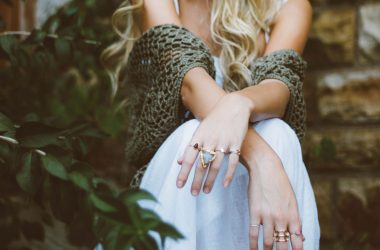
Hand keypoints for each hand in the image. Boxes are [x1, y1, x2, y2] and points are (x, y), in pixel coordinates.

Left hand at [176, 92, 252, 194]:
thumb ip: (190, 147)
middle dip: (196, 181)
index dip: (183, 172)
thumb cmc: (214, 121)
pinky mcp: (236, 144)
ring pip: (215, 166)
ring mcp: (223, 142)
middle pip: (201, 164)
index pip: (188, 158)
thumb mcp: (199, 131)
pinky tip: (225, 184)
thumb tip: (179, 162)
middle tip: (193, 194)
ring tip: (206, 192)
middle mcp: (210, 141)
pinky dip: (229, 174)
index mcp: (198, 137)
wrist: (233, 106)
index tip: (179, 185)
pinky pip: (232, 162)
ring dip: (210, 180)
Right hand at [246, 133, 303, 249]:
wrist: (265, 167)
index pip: (297, 240)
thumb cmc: (280, 183)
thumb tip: (301, 237)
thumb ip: (296, 220)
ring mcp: (268, 216)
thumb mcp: (292, 200)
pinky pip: (254, 233)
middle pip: (282, 245)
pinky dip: (253, 244)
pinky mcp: (255, 212)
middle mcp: (282, 218)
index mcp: (294, 215)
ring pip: (269, 242)